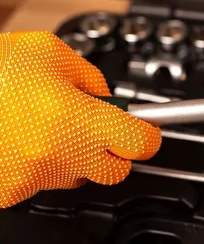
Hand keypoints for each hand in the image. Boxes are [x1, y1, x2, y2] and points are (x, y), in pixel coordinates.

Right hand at [0, 31, 161, 207]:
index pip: (143, 143)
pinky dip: (38, 164)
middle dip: (113, 150)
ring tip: (42, 125)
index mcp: (82, 120)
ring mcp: (36, 178)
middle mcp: (64, 155)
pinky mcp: (12, 193)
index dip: (150, 135)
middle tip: (95, 127)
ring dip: (72, 155)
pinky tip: (18, 140)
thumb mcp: (47, 51)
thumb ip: (88, 74)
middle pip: (117, 170)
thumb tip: (103, 94)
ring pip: (77, 176)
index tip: (148, 131)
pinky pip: (41, 182)